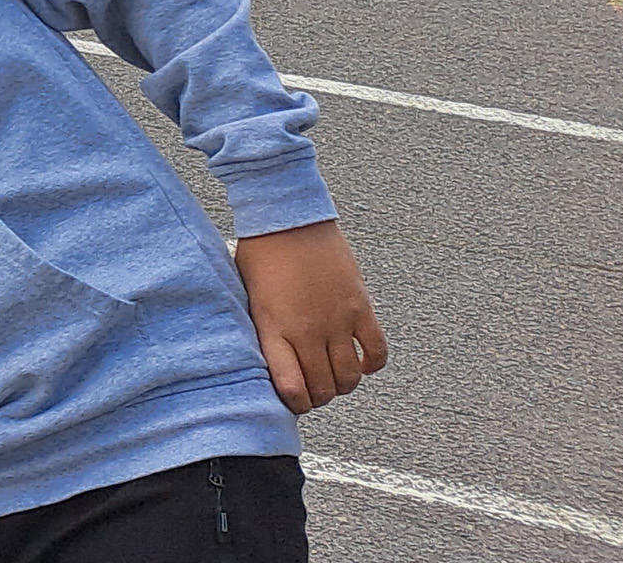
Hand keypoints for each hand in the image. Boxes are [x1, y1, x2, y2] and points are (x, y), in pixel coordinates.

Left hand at [235, 219, 388, 412]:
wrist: (287, 218)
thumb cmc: (259, 254)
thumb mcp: (246, 297)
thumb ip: (260, 331)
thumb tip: (265, 361)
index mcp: (272, 329)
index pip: (291, 389)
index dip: (295, 404)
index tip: (294, 401)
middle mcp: (306, 331)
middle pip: (323, 389)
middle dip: (319, 397)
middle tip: (315, 390)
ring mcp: (336, 321)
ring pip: (350, 378)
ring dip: (343, 385)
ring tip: (334, 377)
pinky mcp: (360, 308)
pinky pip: (376, 352)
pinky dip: (371, 364)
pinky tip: (360, 362)